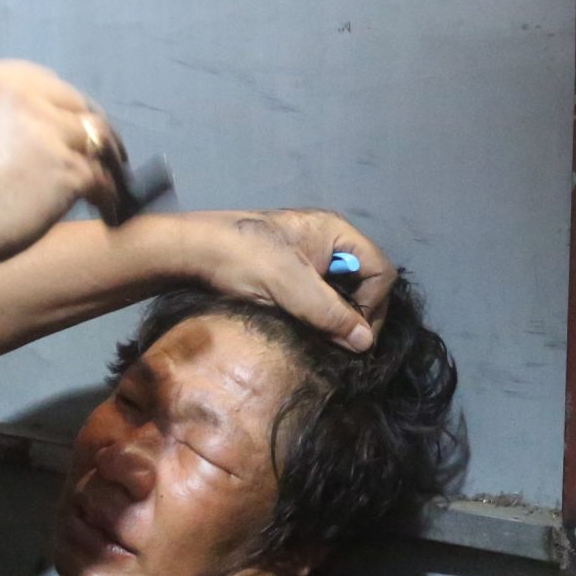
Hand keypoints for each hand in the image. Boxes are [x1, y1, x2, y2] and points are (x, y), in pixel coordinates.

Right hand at [0, 61, 125, 269]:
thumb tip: (42, 138)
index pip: (45, 82)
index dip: (65, 107)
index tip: (75, 126)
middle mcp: (20, 93)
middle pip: (77, 104)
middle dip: (93, 130)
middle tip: (106, 155)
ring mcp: (47, 129)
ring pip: (97, 139)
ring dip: (108, 162)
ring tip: (113, 184)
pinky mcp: (67, 168)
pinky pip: (102, 178)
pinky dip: (109, 194)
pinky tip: (108, 210)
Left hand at [210, 210, 394, 351]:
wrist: (195, 250)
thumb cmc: (247, 259)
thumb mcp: (294, 288)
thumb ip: (332, 314)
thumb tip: (366, 344)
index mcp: (337, 232)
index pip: (380, 270)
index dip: (375, 304)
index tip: (354, 333)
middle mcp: (328, 240)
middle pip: (364, 280)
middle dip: (357, 311)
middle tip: (342, 341)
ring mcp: (308, 254)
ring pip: (340, 290)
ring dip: (335, 314)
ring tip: (323, 336)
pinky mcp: (290, 269)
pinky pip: (318, 293)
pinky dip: (318, 312)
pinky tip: (306, 326)